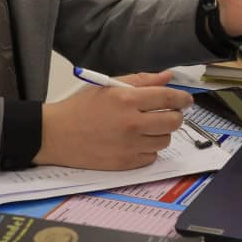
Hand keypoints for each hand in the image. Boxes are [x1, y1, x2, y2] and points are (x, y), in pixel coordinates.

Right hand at [33, 71, 189, 169]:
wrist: (55, 135)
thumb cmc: (80, 108)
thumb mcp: (108, 86)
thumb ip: (141, 81)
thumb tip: (167, 77)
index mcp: (126, 100)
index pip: (168, 98)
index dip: (183, 98)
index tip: (186, 100)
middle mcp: (131, 124)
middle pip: (173, 122)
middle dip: (175, 116)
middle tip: (168, 113)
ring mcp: (129, 146)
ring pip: (165, 141)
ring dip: (161, 133)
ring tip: (147, 128)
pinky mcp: (125, 164)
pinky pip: (151, 157)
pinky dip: (148, 149)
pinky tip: (135, 141)